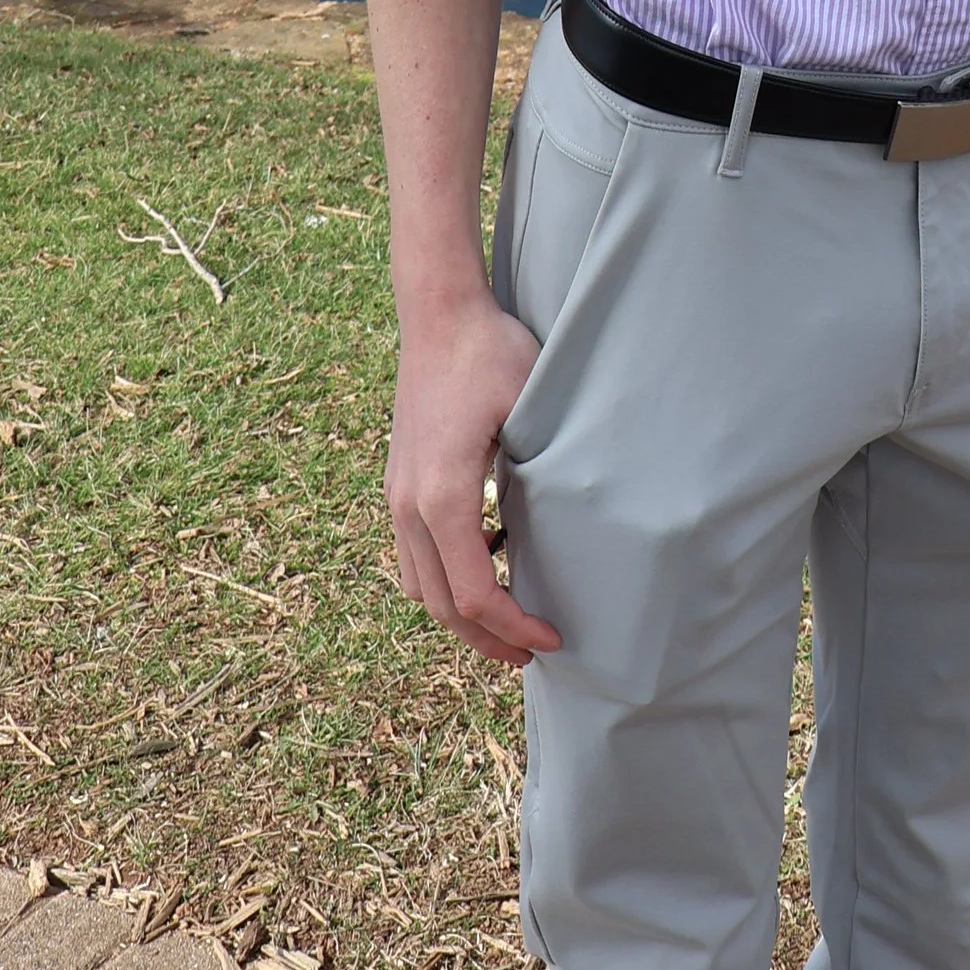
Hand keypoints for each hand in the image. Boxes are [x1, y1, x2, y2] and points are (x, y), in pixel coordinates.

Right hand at [385, 288, 562, 667]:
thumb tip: (573, 532)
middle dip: (487, 638)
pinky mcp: (397, 484)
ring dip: (461, 614)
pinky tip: (487, 562)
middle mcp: (408, 506)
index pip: (475, 593)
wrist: (439, 314)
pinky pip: (413, 555)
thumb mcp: (530, 409)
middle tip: (532, 654)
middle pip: (442, 605)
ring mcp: (396, 496)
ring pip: (419, 586)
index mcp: (441, 497)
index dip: (514, 627)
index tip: (552, 638)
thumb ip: (543, 473)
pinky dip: (445, 578)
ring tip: (507, 623)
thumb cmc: (492, 354)